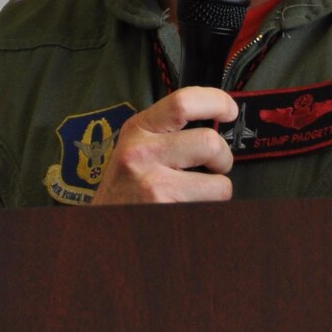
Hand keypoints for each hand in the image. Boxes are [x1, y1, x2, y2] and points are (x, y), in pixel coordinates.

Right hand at [93, 88, 239, 204]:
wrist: (102, 230)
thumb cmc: (124, 190)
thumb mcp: (135, 149)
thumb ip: (167, 132)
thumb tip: (214, 119)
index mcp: (138, 129)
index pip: (184, 101)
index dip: (216, 102)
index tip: (230, 110)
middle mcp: (142, 151)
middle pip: (210, 142)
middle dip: (223, 158)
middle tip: (215, 167)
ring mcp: (153, 182)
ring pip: (218, 181)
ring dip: (217, 190)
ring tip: (199, 192)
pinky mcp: (164, 208)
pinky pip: (209, 206)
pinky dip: (208, 209)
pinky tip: (188, 208)